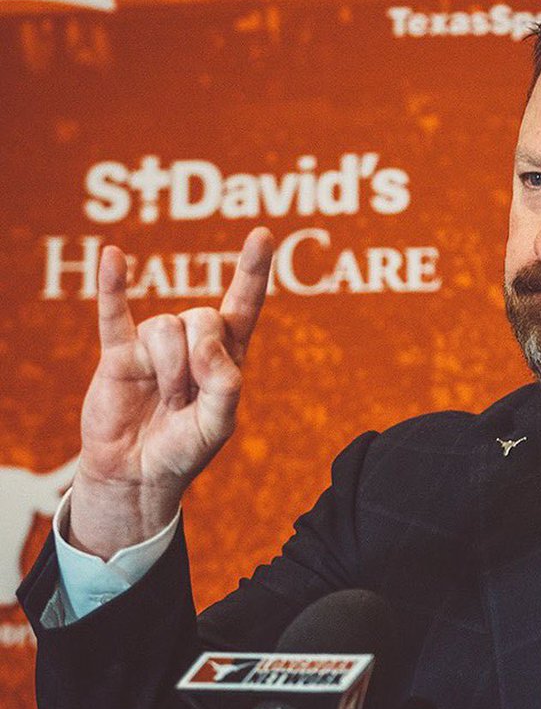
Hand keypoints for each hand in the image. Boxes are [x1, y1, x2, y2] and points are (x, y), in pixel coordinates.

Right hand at [68, 228, 275, 558]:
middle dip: (197, 357)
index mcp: (226, 354)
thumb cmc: (186, 448)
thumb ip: (225, 384)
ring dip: (168, 367)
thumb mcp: (219, 423)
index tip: (262, 235)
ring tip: (164, 397)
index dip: (253, 271)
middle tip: (187, 396)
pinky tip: (112, 256)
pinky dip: (113, 285)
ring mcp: (154, 345)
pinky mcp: (119, 353)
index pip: (244, 305)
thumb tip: (207, 342)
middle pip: (202, 316)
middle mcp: (192, 342)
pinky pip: (113, 312)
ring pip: (165, 327)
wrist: (138, 473)